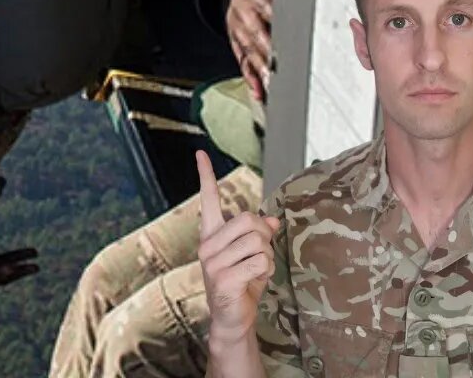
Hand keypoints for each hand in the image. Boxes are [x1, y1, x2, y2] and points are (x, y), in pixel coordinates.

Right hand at [197, 151, 280, 344]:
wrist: (232, 318)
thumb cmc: (242, 285)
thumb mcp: (253, 257)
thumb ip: (259, 236)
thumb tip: (272, 220)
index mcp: (212, 235)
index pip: (208, 200)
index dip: (205, 176)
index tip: (200, 153)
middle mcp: (207, 245)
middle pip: (249, 220)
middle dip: (264, 237)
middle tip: (260, 254)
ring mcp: (212, 262)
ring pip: (258, 243)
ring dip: (266, 259)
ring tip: (254, 273)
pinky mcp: (222, 279)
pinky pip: (260, 262)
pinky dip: (265, 273)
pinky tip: (252, 283)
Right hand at [228, 0, 275, 99]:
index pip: (264, 5)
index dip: (273, 19)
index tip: (286, 33)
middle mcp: (242, 12)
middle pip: (255, 34)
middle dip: (267, 52)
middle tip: (279, 66)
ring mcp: (238, 30)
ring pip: (249, 51)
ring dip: (260, 69)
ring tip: (272, 83)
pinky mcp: (237, 43)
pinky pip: (242, 61)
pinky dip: (250, 76)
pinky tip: (258, 89)